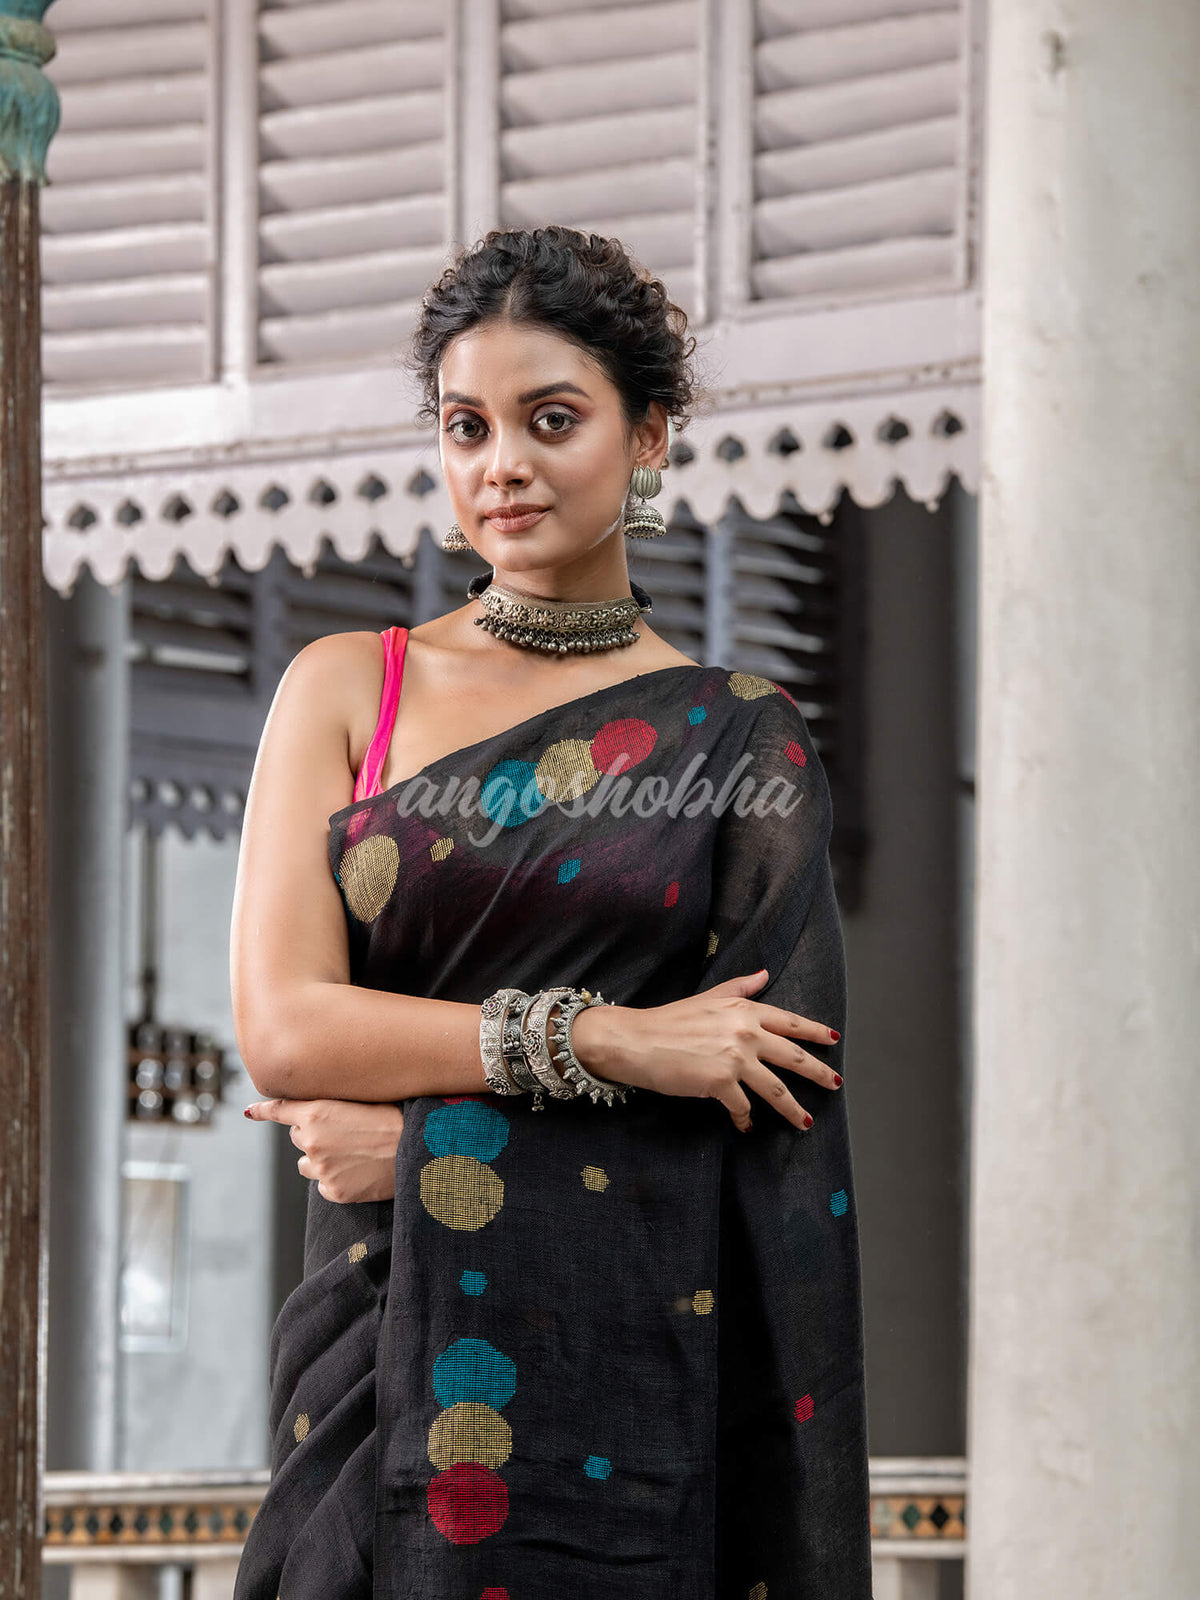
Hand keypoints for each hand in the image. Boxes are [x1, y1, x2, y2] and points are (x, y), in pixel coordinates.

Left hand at [243, 1097, 403, 1202]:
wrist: (417, 1150)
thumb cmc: (395, 1119)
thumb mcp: (360, 1101)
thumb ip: (331, 1107)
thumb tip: (310, 1115)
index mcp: (317, 1112)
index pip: (280, 1110)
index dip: (264, 1110)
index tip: (251, 1112)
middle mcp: (312, 1140)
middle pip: (298, 1137)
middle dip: (315, 1135)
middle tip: (346, 1134)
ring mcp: (321, 1169)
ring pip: (306, 1165)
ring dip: (321, 1160)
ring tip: (354, 1156)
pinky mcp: (334, 1192)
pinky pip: (324, 1186)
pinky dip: (337, 1181)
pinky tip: (359, 1173)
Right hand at [569, 968, 841, 1133]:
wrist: (637, 1040)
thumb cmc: (668, 1019)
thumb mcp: (708, 997)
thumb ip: (740, 987)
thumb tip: (764, 974)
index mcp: (744, 1010)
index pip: (790, 1021)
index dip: (815, 1032)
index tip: (834, 1040)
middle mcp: (746, 1032)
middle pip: (794, 1057)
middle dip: (819, 1072)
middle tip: (836, 1083)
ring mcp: (735, 1058)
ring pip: (777, 1089)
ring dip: (794, 1109)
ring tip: (806, 1122)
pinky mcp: (721, 1083)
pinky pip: (743, 1107)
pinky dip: (745, 1119)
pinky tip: (746, 1126)